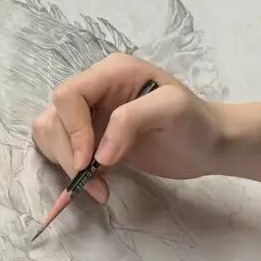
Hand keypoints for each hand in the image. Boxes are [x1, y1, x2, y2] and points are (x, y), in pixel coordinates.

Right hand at [32, 54, 224, 201]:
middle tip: (92, 181)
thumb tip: (98, 155)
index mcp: (111, 73)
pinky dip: (73, 172)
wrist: (208, 144)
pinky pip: (64, 151)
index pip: (69, 95)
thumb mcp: (172, 110)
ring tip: (98, 187)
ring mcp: (91, 114)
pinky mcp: (92, 138)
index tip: (89, 161)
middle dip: (67, 153)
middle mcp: (96, 90)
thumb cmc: (196, 122)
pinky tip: (99, 186)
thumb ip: (131, 121)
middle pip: (54, 117)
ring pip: (52, 134)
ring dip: (66, 164)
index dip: (72, 129)